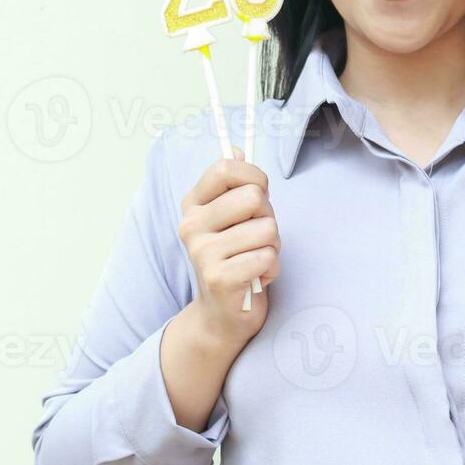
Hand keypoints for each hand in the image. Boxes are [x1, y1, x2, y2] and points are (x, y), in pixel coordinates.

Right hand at [176, 146, 280, 350]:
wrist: (221, 315)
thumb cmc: (235, 258)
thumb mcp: (232, 219)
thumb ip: (234, 186)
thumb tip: (235, 149)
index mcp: (193, 205)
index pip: (226, 168)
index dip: (255, 177)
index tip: (260, 193)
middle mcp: (191, 225)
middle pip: (254, 197)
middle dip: (268, 217)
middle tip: (257, 237)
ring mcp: (202, 252)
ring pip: (267, 229)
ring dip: (273, 246)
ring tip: (255, 259)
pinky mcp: (219, 278)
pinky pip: (267, 257)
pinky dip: (271, 269)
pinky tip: (256, 278)